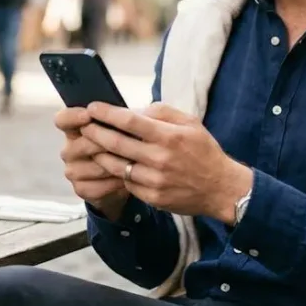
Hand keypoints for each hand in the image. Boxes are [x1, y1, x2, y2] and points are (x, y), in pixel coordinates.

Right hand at [54, 107, 127, 215]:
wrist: (124, 178)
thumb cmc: (123, 145)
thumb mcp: (123, 128)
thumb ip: (122, 119)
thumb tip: (134, 113)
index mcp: (75, 129)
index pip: (63, 120)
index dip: (73, 117)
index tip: (89, 114)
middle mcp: (69, 150)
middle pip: (79, 145)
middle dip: (103, 143)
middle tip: (125, 143)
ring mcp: (73, 171)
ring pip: (91, 167)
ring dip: (113, 164)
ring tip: (132, 162)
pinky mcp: (81, 189)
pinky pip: (97, 186)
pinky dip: (114, 182)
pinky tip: (127, 178)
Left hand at [82, 102, 252, 222]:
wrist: (221, 189)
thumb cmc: (204, 151)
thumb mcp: (190, 122)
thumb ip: (161, 112)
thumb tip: (132, 110)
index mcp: (169, 136)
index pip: (129, 121)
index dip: (107, 113)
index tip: (92, 107)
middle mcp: (160, 159)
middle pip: (116, 143)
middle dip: (95, 132)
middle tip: (84, 126)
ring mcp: (155, 181)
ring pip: (116, 166)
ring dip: (100, 154)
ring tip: (93, 145)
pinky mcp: (153, 198)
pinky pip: (127, 183)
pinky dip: (119, 172)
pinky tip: (114, 164)